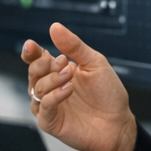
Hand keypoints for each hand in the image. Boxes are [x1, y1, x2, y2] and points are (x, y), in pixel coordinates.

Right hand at [24, 23, 138, 150]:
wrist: (119, 123)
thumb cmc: (108, 94)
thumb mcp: (94, 63)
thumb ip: (74, 46)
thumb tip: (55, 27)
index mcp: (57, 71)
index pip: (36, 59)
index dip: (31, 52)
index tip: (31, 45)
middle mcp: (50, 88)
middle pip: (33, 72)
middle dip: (43, 65)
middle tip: (62, 62)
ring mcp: (49, 106)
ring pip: (36, 89)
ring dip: (52, 79)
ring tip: (70, 76)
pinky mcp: (50, 123)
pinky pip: (43, 107)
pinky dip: (53, 96)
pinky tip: (68, 90)